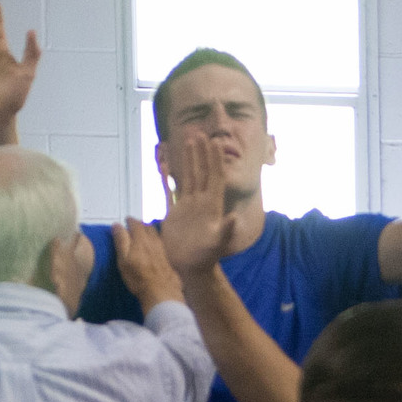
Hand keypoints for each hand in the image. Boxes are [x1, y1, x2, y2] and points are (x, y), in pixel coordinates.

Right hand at [111, 220, 183, 309]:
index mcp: (141, 239)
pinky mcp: (167, 258)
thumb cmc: (137, 276)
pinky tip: (154, 245)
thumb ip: (121, 241)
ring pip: (156, 234)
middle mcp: (153, 241)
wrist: (160, 290)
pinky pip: (160, 243)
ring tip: (144, 232)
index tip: (126, 220)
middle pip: (148, 227)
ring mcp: (162, 249)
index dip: (130, 221)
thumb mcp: (124, 259)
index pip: (135, 224)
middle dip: (140, 224)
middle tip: (135, 225)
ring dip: (149, 231)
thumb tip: (116, 224)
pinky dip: (155, 240)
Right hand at [157, 131, 246, 277]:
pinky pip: (172, 191)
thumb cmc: (206, 257)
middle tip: (199, 133)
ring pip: (189, 177)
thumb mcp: (218, 244)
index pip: (215, 177)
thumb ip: (226, 231)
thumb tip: (234, 218)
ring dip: (190, 159)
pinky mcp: (175, 213)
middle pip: (203, 171)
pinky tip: (166, 167)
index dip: (215, 160)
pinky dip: (169, 178)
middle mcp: (201, 201)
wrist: (190, 268)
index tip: (214, 142)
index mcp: (212, 205)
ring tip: (188, 141)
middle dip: (202, 153)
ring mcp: (188, 206)